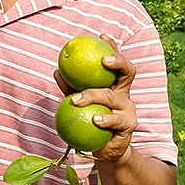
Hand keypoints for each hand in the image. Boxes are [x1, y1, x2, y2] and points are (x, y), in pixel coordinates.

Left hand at [53, 33, 137, 162]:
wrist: (103, 149)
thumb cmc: (89, 121)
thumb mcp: (78, 102)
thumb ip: (69, 87)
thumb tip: (56, 70)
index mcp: (115, 85)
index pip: (116, 63)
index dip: (113, 48)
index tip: (102, 36)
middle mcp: (124, 94)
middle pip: (128, 72)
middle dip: (118, 62)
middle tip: (103, 59)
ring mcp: (129, 109)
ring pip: (114, 97)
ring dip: (94, 96)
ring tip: (78, 98)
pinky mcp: (129, 126)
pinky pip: (116, 121)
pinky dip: (105, 119)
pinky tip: (95, 119)